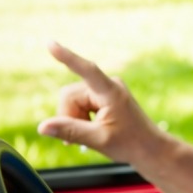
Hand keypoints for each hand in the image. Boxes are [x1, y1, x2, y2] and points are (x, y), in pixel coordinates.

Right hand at [38, 42, 165, 164]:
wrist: (149, 148)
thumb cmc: (131, 144)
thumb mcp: (98, 140)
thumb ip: (70, 131)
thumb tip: (42, 126)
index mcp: (111, 91)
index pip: (87, 70)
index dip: (67, 57)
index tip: (51, 43)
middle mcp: (107, 85)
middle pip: (69, 96)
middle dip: (70, 117)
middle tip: (81, 138)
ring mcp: (105, 90)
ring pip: (71, 102)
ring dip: (74, 120)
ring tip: (90, 136)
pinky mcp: (102, 97)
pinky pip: (79, 105)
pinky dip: (79, 119)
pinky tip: (89, 131)